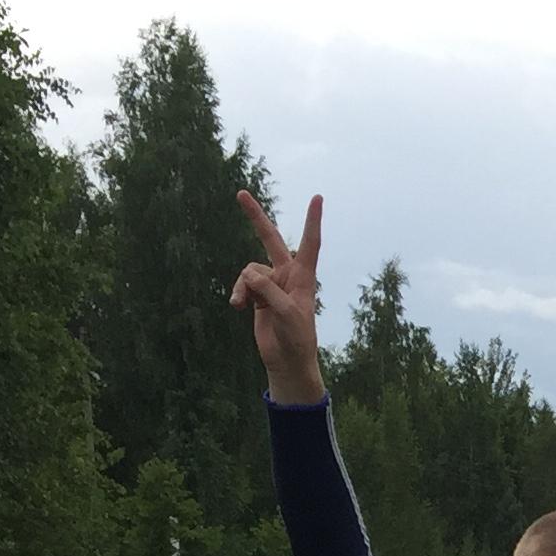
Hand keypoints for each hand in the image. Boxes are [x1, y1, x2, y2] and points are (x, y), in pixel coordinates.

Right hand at [231, 191, 324, 402]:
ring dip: (243, 286)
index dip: (312, 221)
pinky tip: (237, 306)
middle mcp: (287, 275)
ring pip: (249, 271)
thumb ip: (269, 291)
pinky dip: (238, 293)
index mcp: (303, 277)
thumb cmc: (297, 338)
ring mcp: (271, 284)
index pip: (310, 243)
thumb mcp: (287, 314)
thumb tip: (248, 275)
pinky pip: (242, 284)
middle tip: (240, 193)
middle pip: (270, 239)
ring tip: (241, 304)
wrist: (287, 361)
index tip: (317, 197)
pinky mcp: (257, 296)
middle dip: (255, 218)